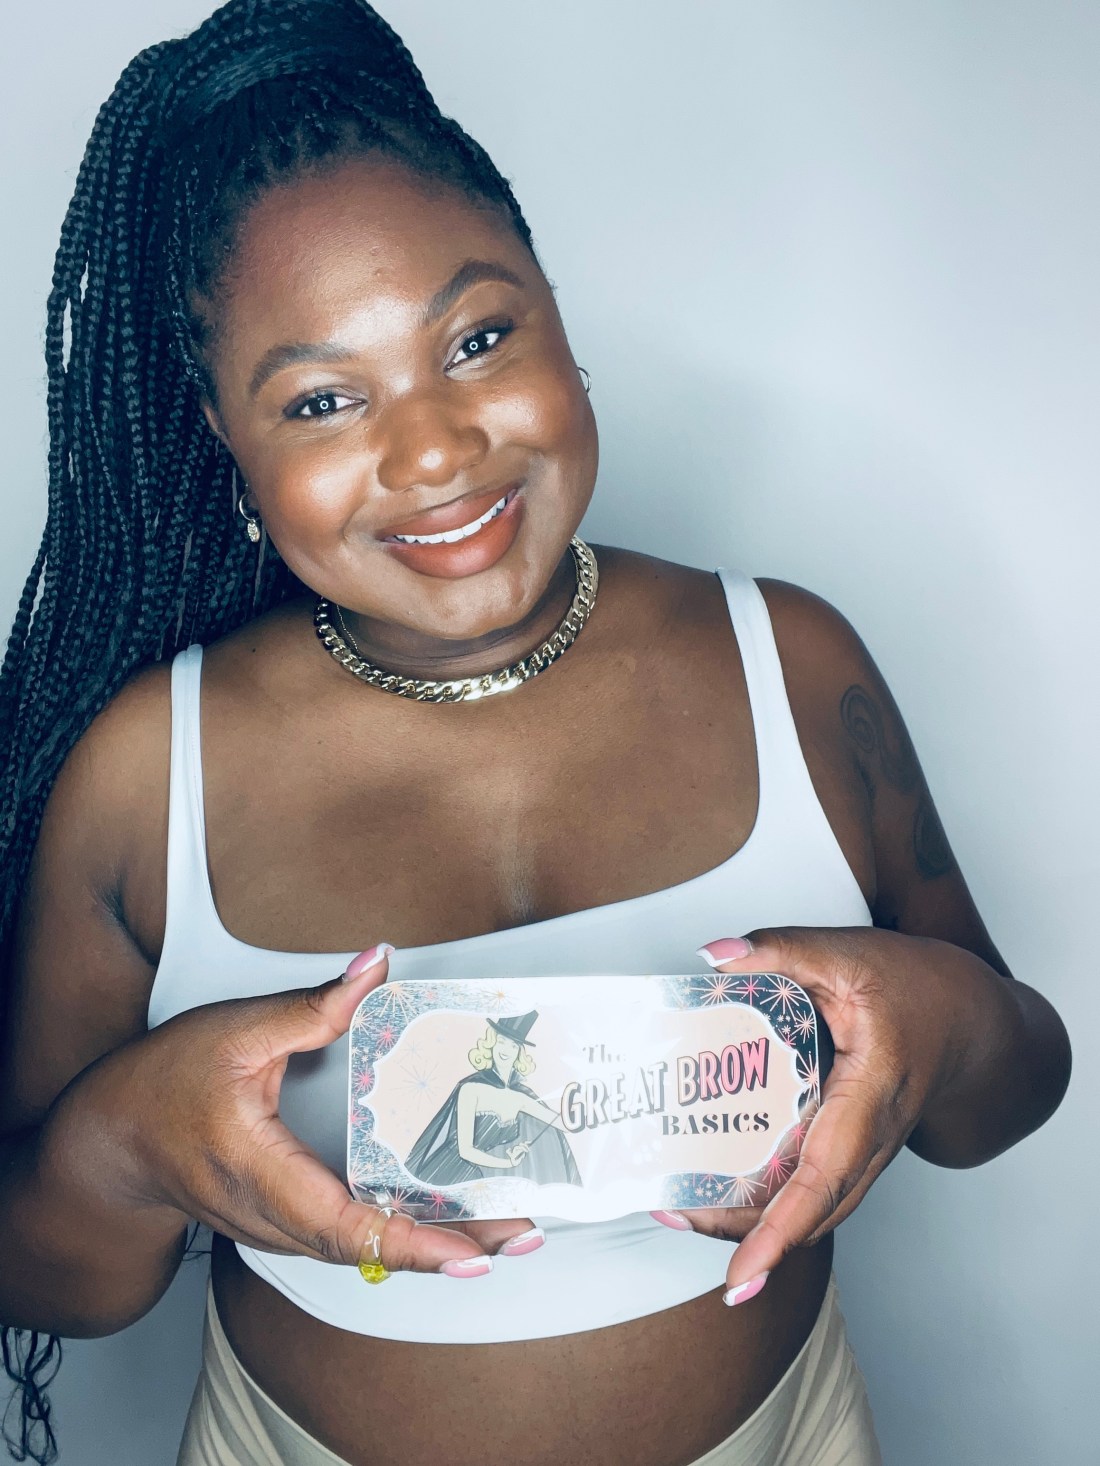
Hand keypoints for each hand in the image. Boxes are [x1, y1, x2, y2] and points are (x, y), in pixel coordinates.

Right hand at [98, 945, 535, 1276]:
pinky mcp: (283, 1226)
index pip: (346, 1223)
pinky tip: (448, 1217)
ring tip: (505, 1227)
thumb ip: (312, 1005)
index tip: (472, 1250)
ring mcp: (277, 1231)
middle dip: (453, 1248)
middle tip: (523, 1231)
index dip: (414, 1242)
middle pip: (373, 1249)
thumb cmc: (160, 1086)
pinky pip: (351, 1241)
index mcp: (260, 1170)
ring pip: (365, 1253)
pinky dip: (404, 1235)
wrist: (108, 1143)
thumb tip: (375, 965)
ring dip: (436, 1245)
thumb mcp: (234, 1031)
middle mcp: (272, 1217)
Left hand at [656, 927, 977, 1303]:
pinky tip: (719, 1187)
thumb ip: (779, 949)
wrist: (973, 1022)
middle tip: (672, 1212)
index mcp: (873, 1091)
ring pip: (812, 1209)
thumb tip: (714, 956)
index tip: (741, 1275)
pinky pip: (815, 1191)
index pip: (826, 1173)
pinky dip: (770, 1203)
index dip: (780, 1228)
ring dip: (750, 1223)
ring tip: (681, 1206)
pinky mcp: (857, 1151)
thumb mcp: (848, 953)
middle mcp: (874, 1137)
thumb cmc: (918, 987)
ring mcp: (869, 1152)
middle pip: (810, 1209)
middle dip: (744, 1233)